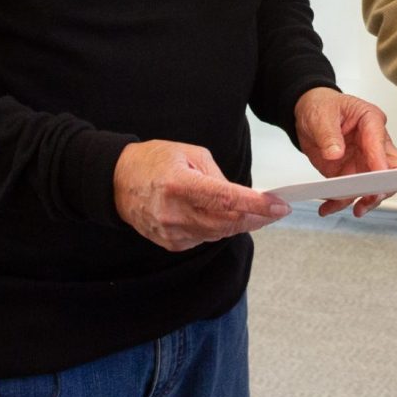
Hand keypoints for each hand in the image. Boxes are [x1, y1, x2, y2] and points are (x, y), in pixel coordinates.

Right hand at [114, 139, 290, 250]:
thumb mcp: (190, 153)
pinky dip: (221, 229)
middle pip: (226, 222)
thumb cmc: (154, 161)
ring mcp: (171, 232)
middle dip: (257, 217)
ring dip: (242, 224)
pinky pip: (205, 238)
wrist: (118, 182)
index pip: (225, 199)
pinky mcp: (171, 244)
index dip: (255, 205)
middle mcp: (174, 212)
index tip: (278, 206)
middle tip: (277, 210)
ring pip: (219, 233)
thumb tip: (241, 195)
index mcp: (179, 184)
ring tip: (259, 213)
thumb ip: (217, 176)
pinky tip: (228, 218)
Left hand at [294, 87, 396, 217]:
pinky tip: (329, 208)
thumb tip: (335, 152)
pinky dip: (341, 203)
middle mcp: (373, 143)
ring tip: (355, 209)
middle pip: (391, 168)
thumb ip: (328, 133)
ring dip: (366, 200)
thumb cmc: (321, 106)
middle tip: (371, 196)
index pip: (381, 142)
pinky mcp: (350, 173)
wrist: (308, 113)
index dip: (380, 162)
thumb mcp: (321, 115)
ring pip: (375, 185)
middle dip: (384, 186)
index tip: (377, 179)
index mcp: (371, 120)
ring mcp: (363, 160)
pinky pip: (351, 192)